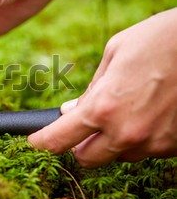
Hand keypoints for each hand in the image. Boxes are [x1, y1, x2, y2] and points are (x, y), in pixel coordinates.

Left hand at [29, 8, 176, 167]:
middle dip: (77, 146)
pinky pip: (145, 150)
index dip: (41, 143)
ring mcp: (153, 143)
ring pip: (118, 156)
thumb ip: (90, 90)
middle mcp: (126, 132)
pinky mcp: (174, 146)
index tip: (35, 142)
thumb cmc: (157, 40)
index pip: (59, 139)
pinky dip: (138, 138)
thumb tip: (71, 112)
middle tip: (81, 128)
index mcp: (103, 107)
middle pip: (86, 158)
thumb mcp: (112, 55)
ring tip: (122, 112)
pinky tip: (145, 113)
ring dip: (111, 142)